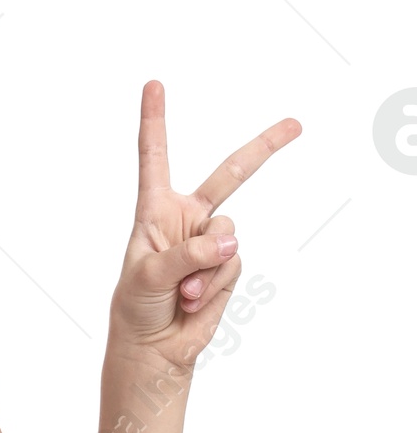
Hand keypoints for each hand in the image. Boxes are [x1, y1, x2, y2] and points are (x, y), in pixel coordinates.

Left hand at [108, 80, 299, 366]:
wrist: (153, 347)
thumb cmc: (137, 306)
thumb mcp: (148, 276)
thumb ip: (189, 254)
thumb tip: (231, 240)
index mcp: (154, 211)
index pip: (154, 158)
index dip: (154, 121)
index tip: (153, 85)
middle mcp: (186, 219)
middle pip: (230, 175)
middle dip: (264, 149)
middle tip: (296, 124)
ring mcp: (211, 242)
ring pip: (230, 237)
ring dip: (207, 269)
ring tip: (181, 292)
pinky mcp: (227, 266)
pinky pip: (234, 264)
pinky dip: (215, 285)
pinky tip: (193, 301)